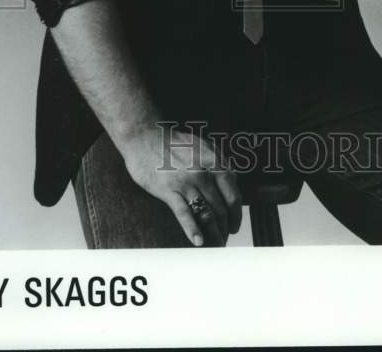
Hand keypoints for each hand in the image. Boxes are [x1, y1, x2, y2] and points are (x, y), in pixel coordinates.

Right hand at [121, 124, 241, 246]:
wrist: (144, 136)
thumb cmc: (173, 141)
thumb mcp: (202, 144)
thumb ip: (219, 161)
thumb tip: (234, 178)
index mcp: (214, 161)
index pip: (233, 194)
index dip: (236, 214)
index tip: (235, 225)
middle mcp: (203, 173)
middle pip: (221, 208)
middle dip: (226, 227)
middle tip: (225, 239)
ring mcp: (186, 182)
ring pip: (206, 213)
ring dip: (214, 233)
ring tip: (216, 245)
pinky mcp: (168, 190)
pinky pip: (184, 213)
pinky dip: (193, 230)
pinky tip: (198, 241)